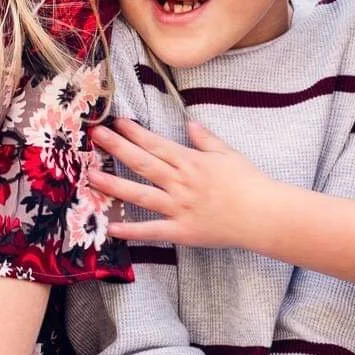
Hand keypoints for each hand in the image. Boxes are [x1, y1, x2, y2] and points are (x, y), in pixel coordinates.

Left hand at [89, 118, 275, 249]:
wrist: (263, 214)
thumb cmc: (248, 182)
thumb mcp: (228, 153)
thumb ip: (206, 138)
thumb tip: (188, 123)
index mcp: (191, 161)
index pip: (156, 144)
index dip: (134, 133)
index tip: (115, 123)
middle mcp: (180, 182)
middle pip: (143, 163)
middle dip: (117, 148)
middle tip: (95, 137)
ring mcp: (179, 207)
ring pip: (141, 194)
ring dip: (114, 185)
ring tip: (91, 176)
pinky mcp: (181, 231)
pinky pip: (152, 231)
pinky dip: (131, 231)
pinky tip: (110, 227)